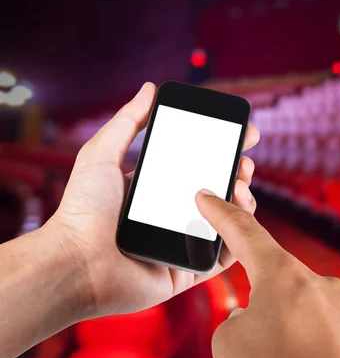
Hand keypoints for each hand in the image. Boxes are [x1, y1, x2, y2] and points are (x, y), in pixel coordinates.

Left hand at [48, 82, 259, 316]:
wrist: (77, 263)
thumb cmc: (82, 210)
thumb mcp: (101, 155)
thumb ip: (126, 122)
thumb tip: (149, 89)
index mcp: (155, 189)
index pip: (197, 165)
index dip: (221, 150)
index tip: (242, 135)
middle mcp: (171, 213)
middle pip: (216, 190)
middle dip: (237, 172)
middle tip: (244, 163)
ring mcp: (182, 241)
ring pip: (225, 219)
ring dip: (241, 200)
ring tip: (241, 185)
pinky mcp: (188, 268)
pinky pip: (222, 254)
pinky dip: (238, 236)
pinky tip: (239, 215)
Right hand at [195, 191, 339, 357]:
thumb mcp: (229, 345)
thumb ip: (238, 321)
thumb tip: (256, 320)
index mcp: (285, 277)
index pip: (246, 234)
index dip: (222, 215)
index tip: (208, 196)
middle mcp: (324, 287)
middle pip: (281, 291)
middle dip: (265, 317)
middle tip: (260, 350)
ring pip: (309, 323)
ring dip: (295, 344)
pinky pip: (336, 345)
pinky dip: (321, 357)